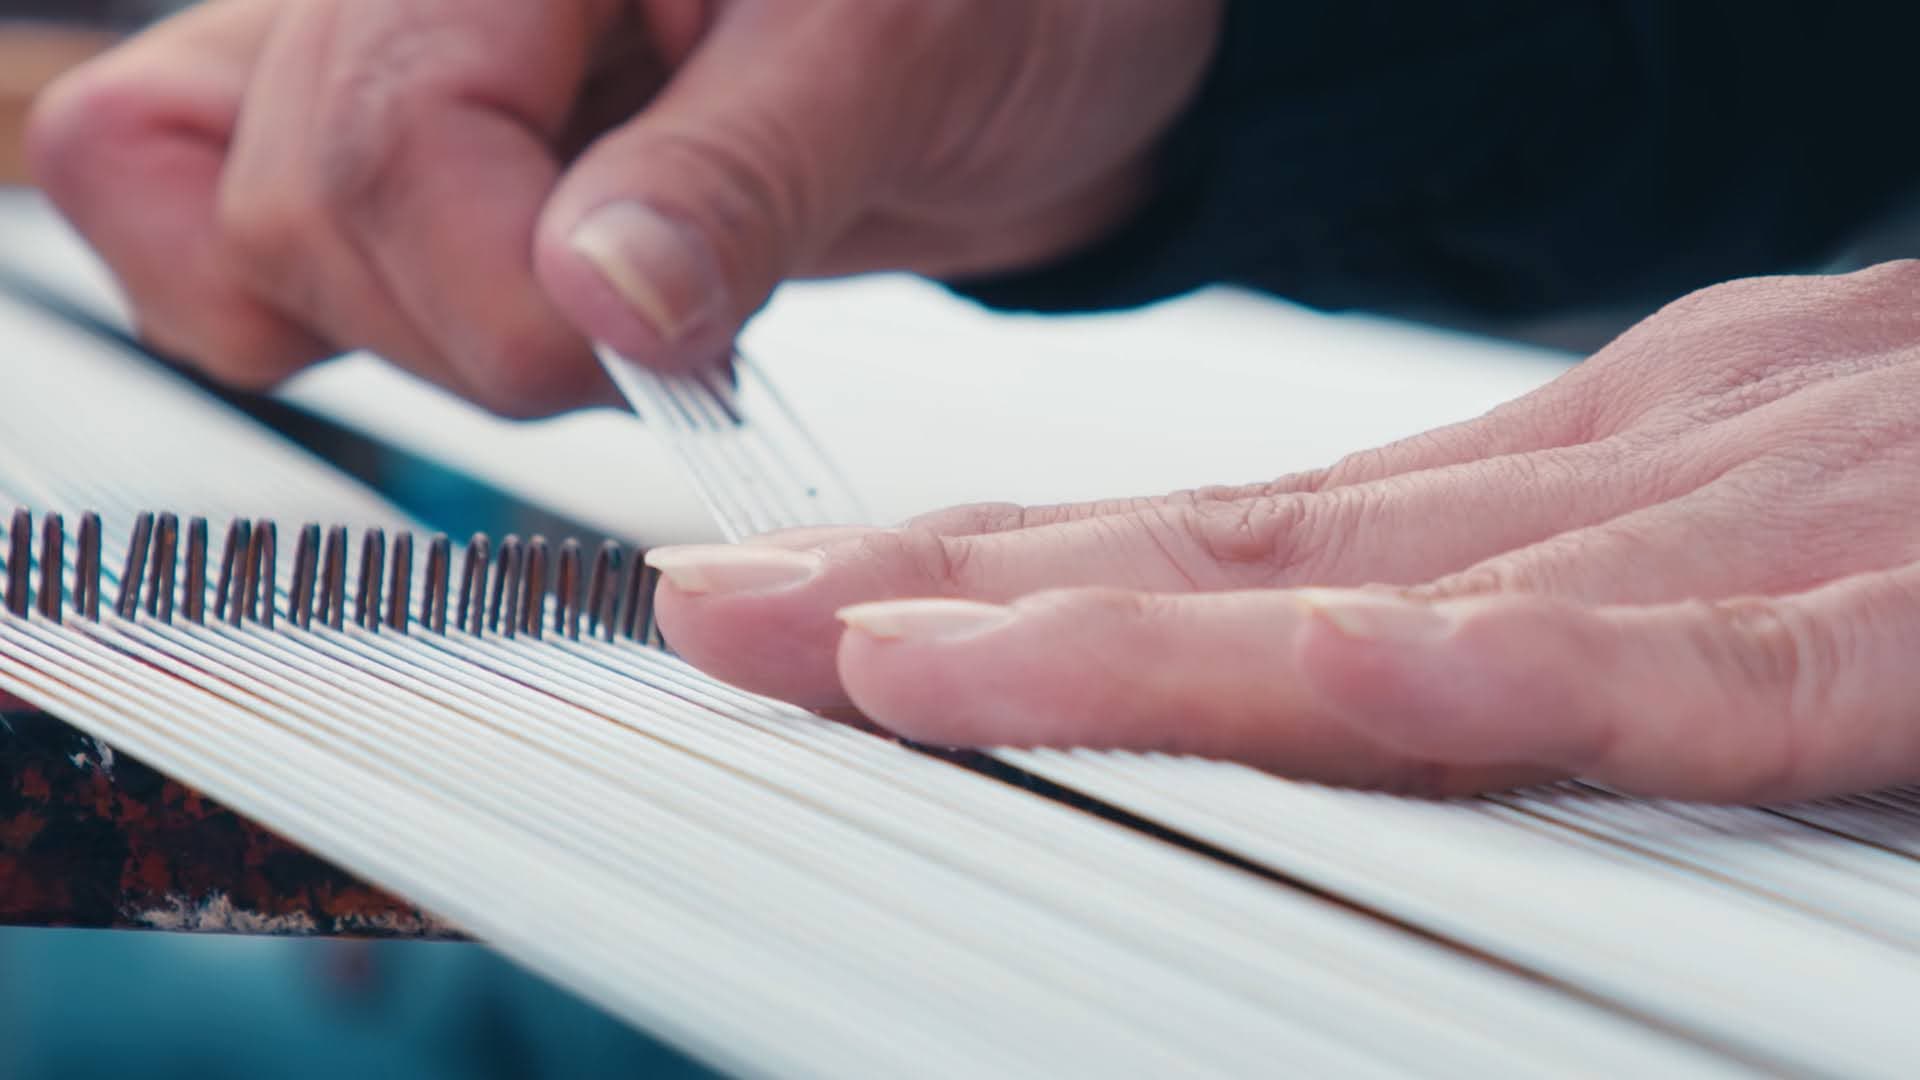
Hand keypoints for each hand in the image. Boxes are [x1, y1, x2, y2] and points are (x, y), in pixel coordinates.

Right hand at [28, 0, 1220, 414]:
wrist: (1015, 28)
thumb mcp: (895, 58)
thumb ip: (739, 177)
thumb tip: (603, 299)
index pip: (389, 139)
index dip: (513, 301)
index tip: (666, 351)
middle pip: (301, 206)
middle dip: (488, 332)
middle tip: (663, 319)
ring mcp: (374, 44)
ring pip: (214, 225)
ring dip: (408, 331)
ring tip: (587, 304)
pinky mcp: (387, 131)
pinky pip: (207, 226)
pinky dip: (311, 315)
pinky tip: (473, 307)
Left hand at [646, 262, 1919, 801]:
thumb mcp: (1721, 537)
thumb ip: (1550, 622)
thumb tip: (1359, 673)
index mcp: (1561, 480)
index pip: (1221, 532)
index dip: (1003, 566)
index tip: (814, 604)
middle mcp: (1606, 483)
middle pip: (1220, 550)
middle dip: (957, 590)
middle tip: (727, 617)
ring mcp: (1739, 532)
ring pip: (1375, 592)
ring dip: (1113, 625)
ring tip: (877, 653)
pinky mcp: (1897, 616)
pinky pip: (1669, 668)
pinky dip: (1490, 676)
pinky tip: (1325, 686)